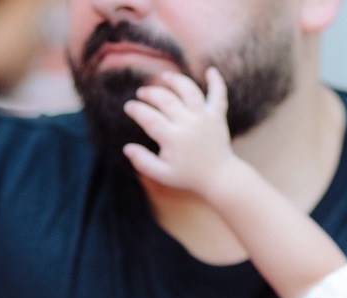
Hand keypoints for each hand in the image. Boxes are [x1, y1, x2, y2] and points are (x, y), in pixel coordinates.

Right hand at [122, 67, 235, 197]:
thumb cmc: (187, 175)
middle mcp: (189, 124)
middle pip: (167, 100)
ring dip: (176, 81)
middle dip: (151, 93)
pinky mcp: (217, 116)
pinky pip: (219, 95)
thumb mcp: (163, 174)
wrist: (219, 177)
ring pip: (190, 91)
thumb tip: (127, 148)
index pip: (150, 118)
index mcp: (174, 139)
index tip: (129, 107)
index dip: (136, 110)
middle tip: (142, 94)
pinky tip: (211, 70)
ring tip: (164, 77)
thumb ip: (143, 162)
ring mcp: (205, 118)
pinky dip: (216, 82)